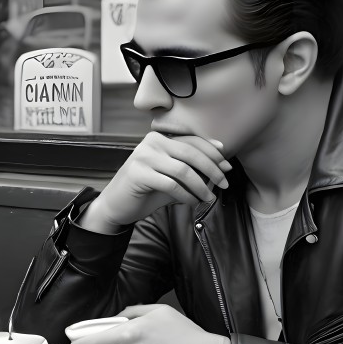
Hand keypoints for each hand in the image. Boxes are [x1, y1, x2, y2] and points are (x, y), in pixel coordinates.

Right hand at [81, 133, 231, 233]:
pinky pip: (171, 185)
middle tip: (224, 184)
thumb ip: (190, 168)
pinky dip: (186, 195)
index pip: (192, 141)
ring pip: (183, 170)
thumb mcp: (170, 175)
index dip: (213, 153)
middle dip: (212, 170)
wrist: (116, 205)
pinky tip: (192, 202)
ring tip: (209, 198)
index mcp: (159, 138)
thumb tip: (220, 167)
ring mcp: (143, 157)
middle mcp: (151, 143)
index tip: (227, 167)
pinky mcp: (138, 174)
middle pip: (191, 153)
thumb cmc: (145, 190)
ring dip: (201, 186)